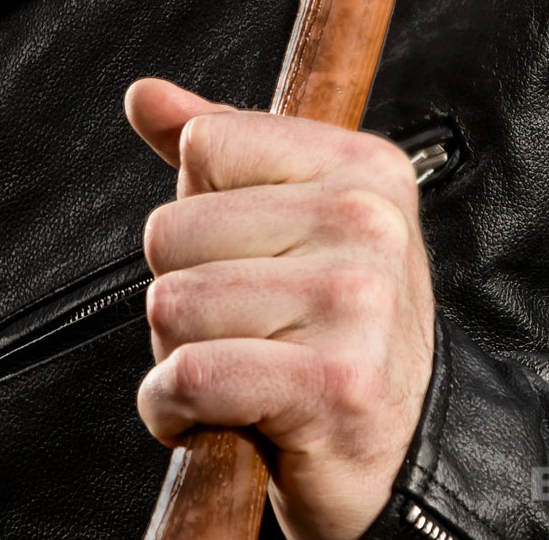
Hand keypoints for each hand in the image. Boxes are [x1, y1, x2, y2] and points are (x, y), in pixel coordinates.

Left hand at [125, 78, 434, 539]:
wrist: (402, 452)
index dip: (202, 212)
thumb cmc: (334, 327)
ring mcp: (356, 302)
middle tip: (243, 328)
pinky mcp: (333, 385)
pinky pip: (188, 377)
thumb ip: (221, 150)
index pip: (208, 145)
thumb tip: (146, 95)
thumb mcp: (291, 219)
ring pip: (171, 305)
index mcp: (362, 165)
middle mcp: (367, 222)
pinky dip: (173, 410)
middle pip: (172, 230)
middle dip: (184, 292)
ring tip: (239, 368)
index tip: (249, 255)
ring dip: (177, 357)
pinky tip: (219, 415)